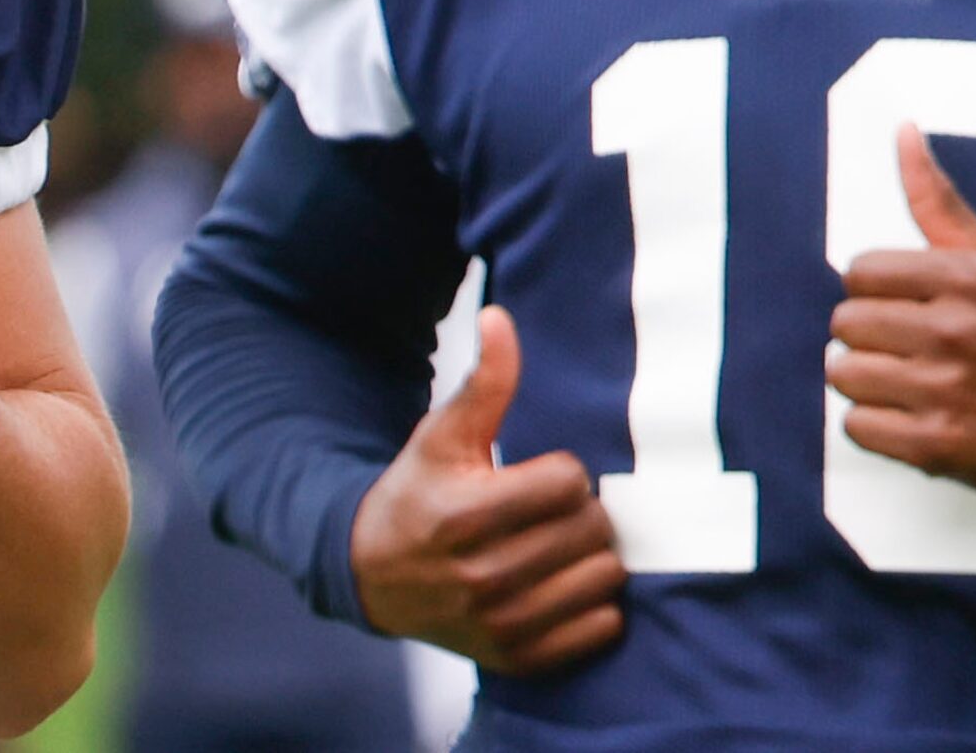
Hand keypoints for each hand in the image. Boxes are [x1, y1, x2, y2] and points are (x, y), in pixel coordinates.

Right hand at [349, 306, 626, 675]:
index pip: (569, 482)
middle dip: (583, 513)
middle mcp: (483, 576)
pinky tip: (566, 584)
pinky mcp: (516, 659)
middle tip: (558, 511)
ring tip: (564, 544)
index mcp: (465, 514)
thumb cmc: (418, 493)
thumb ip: (484, 381)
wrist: (373, 574)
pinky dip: (594, 605)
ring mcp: (501, 624)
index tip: (542, 476)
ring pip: (603, 580)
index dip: (563, 471)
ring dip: (593, 557)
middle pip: (591, 531)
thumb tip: (500, 317)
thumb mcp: (442, 435)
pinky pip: (599, 630)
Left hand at [829, 125, 975, 500]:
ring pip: (843, 375)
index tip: (904, 310)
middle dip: (868, 339)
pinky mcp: (941, 447)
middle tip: (908, 351)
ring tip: (908, 385)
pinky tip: (914, 419)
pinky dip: (876, 428)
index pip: (858, 273)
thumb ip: (938, 201)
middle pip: (844, 325)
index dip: (874, 294)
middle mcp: (956, 330)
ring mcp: (947, 391)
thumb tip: (901, 129)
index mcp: (968, 278)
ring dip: (867, 384)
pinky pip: (858, 427)